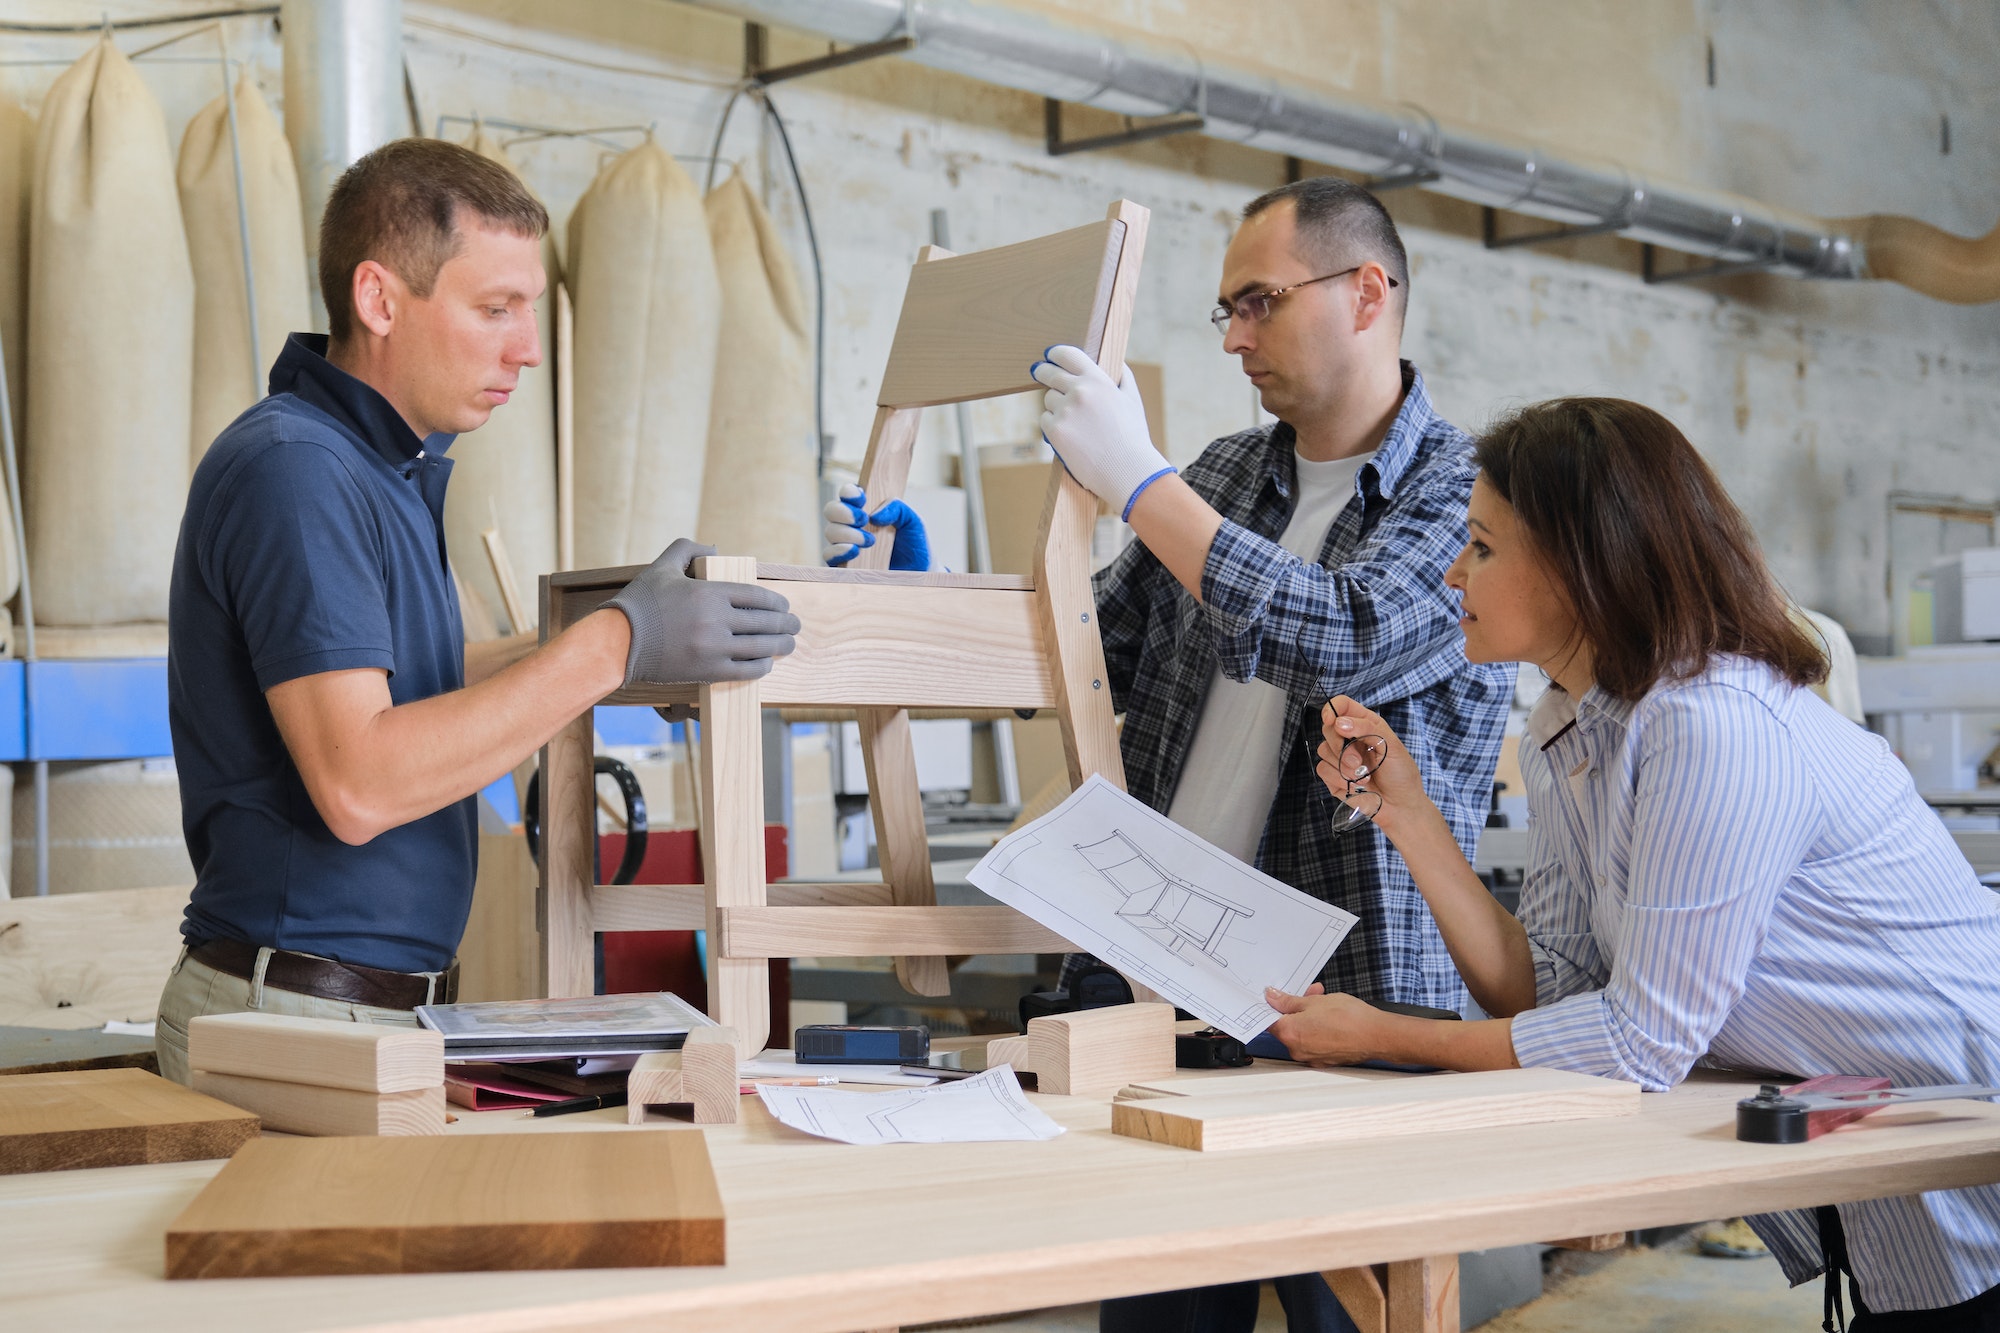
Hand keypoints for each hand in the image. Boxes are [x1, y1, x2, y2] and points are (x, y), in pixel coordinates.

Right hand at [606, 539, 799, 686]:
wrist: (617, 643)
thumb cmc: (639, 604)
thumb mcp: (662, 566)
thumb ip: (687, 550)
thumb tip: (714, 550)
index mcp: (709, 592)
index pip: (757, 596)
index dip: (777, 603)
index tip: (785, 607)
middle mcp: (716, 619)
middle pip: (765, 622)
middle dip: (787, 625)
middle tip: (796, 626)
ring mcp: (714, 647)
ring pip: (760, 647)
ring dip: (781, 646)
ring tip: (789, 645)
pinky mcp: (708, 671)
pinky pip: (745, 670)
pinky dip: (761, 667)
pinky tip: (767, 663)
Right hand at [822, 484, 931, 570]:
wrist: (919, 573)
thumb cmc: (915, 545)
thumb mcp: (913, 521)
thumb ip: (897, 509)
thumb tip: (874, 516)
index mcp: (867, 509)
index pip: (848, 494)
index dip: (849, 492)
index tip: (861, 498)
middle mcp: (853, 525)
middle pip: (831, 510)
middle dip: (844, 512)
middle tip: (863, 520)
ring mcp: (846, 545)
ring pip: (830, 532)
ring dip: (846, 533)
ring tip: (869, 542)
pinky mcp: (844, 565)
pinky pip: (829, 555)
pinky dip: (838, 551)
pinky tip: (855, 552)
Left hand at [1030, 345, 1173, 519]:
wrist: (1127, 470)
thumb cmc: (1132, 436)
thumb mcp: (1132, 400)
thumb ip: (1122, 377)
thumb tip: (1114, 364)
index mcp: (1097, 380)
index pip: (1068, 355)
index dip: (1055, 353)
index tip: (1050, 355)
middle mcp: (1079, 391)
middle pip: (1049, 374)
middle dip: (1042, 371)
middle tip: (1038, 371)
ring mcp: (1065, 411)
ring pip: (1048, 399)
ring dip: (1055, 406)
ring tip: (1074, 422)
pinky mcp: (1055, 431)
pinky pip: (1045, 420)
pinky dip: (1053, 426)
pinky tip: (1069, 436)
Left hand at [1263, 985, 1387, 1066]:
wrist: (1377, 1036)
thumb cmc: (1349, 1018)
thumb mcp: (1315, 1001)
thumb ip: (1289, 1001)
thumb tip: (1272, 997)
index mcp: (1289, 1033)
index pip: (1267, 1020)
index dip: (1270, 1006)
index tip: (1274, 997)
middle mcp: (1297, 1050)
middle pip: (1286, 1026)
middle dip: (1295, 1007)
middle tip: (1309, 993)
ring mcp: (1311, 1057)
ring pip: (1301, 1033)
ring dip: (1308, 1017)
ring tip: (1324, 1001)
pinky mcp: (1324, 1061)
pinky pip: (1314, 1042)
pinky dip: (1317, 1029)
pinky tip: (1330, 1017)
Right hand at [1310, 695, 1439, 838]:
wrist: (1400, 807)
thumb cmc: (1401, 775)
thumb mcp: (1392, 746)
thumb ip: (1367, 729)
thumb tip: (1340, 723)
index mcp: (1365, 725)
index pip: (1342, 706)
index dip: (1333, 708)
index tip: (1332, 720)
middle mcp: (1350, 739)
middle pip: (1327, 727)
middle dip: (1339, 744)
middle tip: (1358, 760)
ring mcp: (1340, 758)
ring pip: (1323, 749)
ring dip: (1343, 765)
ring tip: (1364, 776)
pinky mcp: (1333, 776)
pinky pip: (1322, 769)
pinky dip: (1338, 778)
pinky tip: (1354, 785)